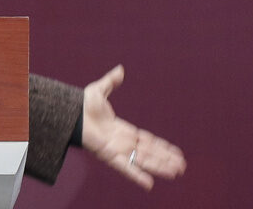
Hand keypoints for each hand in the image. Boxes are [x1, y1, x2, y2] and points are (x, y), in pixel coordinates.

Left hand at [81, 65, 186, 189]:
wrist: (70, 113)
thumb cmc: (81, 105)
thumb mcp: (99, 91)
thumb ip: (111, 82)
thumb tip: (120, 69)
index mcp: (123, 130)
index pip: (147, 141)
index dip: (162, 147)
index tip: (176, 153)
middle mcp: (122, 143)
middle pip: (150, 153)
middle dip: (166, 159)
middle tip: (182, 167)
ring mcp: (116, 150)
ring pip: (143, 161)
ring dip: (160, 167)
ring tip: (176, 172)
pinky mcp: (108, 156)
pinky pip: (125, 168)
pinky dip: (137, 176)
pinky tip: (149, 184)